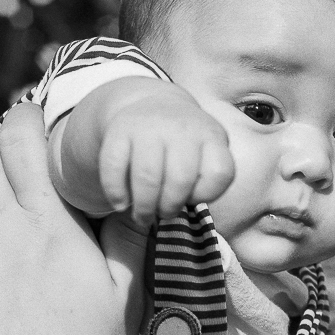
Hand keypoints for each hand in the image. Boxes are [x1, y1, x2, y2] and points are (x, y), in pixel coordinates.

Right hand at [49, 76, 233, 227]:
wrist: (151, 107)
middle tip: (163, 215)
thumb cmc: (183, 150)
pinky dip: (116, 193)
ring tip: (142, 217)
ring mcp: (150, 125)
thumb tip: (184, 227)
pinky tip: (120, 203)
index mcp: (212, 136)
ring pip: (147, 177)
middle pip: (181, 180)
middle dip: (170, 207)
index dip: (206, 194)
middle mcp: (183, 126)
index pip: (220, 173)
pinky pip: (114, 168)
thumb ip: (202, 185)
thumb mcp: (203, 158)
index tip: (193, 198)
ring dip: (143, 206)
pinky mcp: (120, 129)